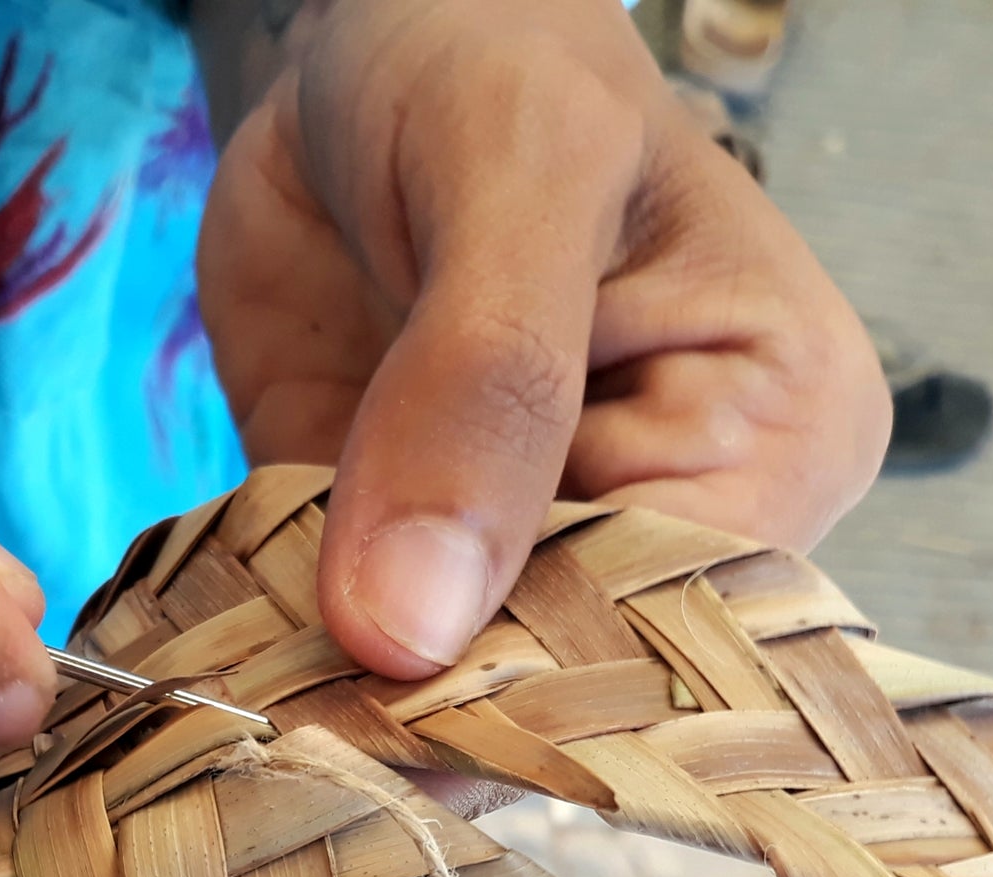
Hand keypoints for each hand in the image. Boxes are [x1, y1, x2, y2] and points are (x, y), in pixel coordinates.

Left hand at [198, 0, 890, 679]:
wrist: (364, 44)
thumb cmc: (493, 53)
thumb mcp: (518, 176)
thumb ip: (485, 383)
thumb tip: (413, 626)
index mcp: (772, 440)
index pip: (665, 622)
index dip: (526, 665)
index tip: (395, 669)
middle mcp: (659, 520)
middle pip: (546, 678)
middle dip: (417, 697)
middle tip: (296, 689)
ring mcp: (512, 544)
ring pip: (426, 685)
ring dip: (326, 688)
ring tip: (248, 667)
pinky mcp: (385, 545)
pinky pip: (324, 638)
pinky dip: (264, 645)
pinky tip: (219, 643)